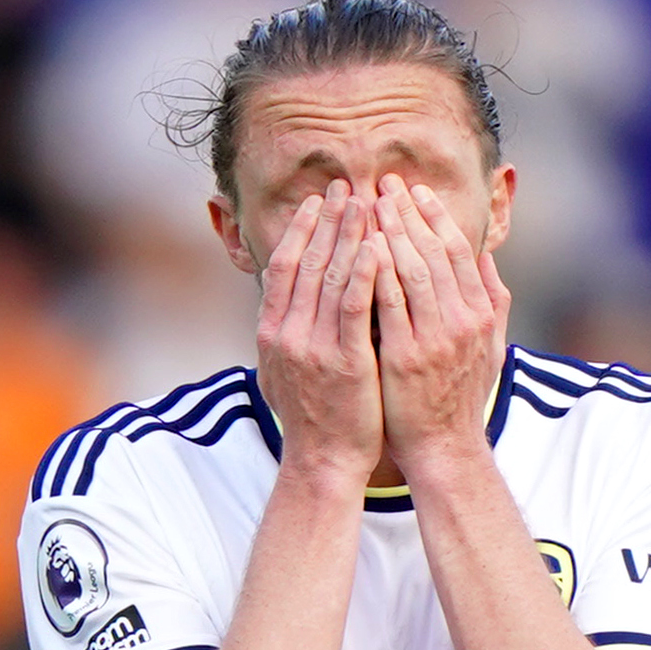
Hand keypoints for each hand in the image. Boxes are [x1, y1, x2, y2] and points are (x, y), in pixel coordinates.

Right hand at [253, 184, 387, 487]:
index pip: (285, 266)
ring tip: (368, 202)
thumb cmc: (312, 418)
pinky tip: (379, 245)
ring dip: (350, 234)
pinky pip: (355, 307)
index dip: (301, 229)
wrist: (323, 463)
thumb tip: (283, 298)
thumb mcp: (283, 370)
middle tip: (346, 185)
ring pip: (332, 277)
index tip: (318, 200)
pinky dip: (366, 272)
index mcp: (271, 333)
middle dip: (328, 220)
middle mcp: (287, 335)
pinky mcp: (344, 362)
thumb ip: (286, 332)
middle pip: (308, 261)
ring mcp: (314, 348)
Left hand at [368, 180, 511, 487]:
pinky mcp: (407, 358)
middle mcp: (463, 320)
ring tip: (367, 204)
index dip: (434, 215)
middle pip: (433, 251)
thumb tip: (486, 258)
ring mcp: (436, 339)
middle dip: (408, 212)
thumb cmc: (458, 397)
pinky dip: (376, 272)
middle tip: (383, 182)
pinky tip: (360, 248)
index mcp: (481, 312)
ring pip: (412, 271)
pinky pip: (389, 305)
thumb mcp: (489, 346)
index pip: (456, 249)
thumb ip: (491, 300)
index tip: (412, 189)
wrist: (443, 449)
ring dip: (390, 232)